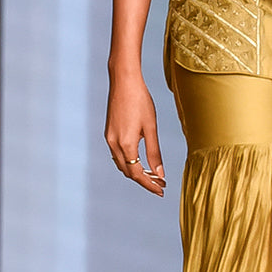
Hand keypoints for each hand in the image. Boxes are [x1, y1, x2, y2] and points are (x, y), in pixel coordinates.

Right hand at [105, 73, 166, 195]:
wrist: (123, 81)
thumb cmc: (140, 101)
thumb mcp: (150, 127)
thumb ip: (154, 152)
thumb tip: (160, 173)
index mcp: (126, 144)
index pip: (137, 174)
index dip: (150, 184)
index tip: (161, 190)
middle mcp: (114, 144)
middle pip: (128, 172)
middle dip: (144, 180)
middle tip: (160, 184)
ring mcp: (109, 138)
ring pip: (122, 164)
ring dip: (136, 172)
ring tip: (153, 174)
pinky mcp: (109, 132)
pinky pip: (117, 154)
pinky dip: (128, 162)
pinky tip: (140, 160)